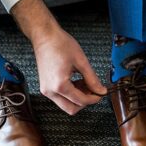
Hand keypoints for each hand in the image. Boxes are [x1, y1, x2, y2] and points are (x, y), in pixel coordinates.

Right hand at [10, 0, 107, 115]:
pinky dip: (70, 94)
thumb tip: (100, 90)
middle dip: (84, 102)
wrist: (44, 37)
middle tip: (93, 91)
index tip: (101, 94)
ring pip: (65, 105)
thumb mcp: (81, 61)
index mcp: (60, 85)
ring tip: (84, 83)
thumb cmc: (60, 45)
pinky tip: (76, 82)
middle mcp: (50, 91)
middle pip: (71, 109)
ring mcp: (46, 90)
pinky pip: (60, 98)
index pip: (80, 101)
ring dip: (77, 98)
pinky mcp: (45, 87)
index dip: (93, 99)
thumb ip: (92, 79)